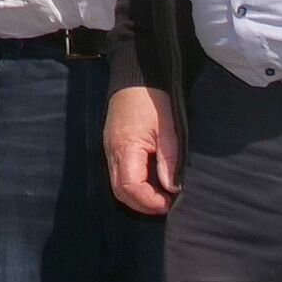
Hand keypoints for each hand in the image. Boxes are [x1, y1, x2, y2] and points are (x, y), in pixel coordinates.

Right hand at [104, 80, 181, 214]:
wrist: (135, 76)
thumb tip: (172, 188)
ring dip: (137, 196)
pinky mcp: (112, 146)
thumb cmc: (153, 101)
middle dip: (142, 205)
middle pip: (120, 191)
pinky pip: (118, 174)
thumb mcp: (169, 130)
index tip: (169, 203)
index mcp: (125, 147)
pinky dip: (133, 185)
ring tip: (160, 196)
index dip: (149, 201)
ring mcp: (109, 149)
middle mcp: (111, 151)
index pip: (130, 186)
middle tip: (165, 205)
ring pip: (117, 185)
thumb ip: (169, 161)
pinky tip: (150, 182)